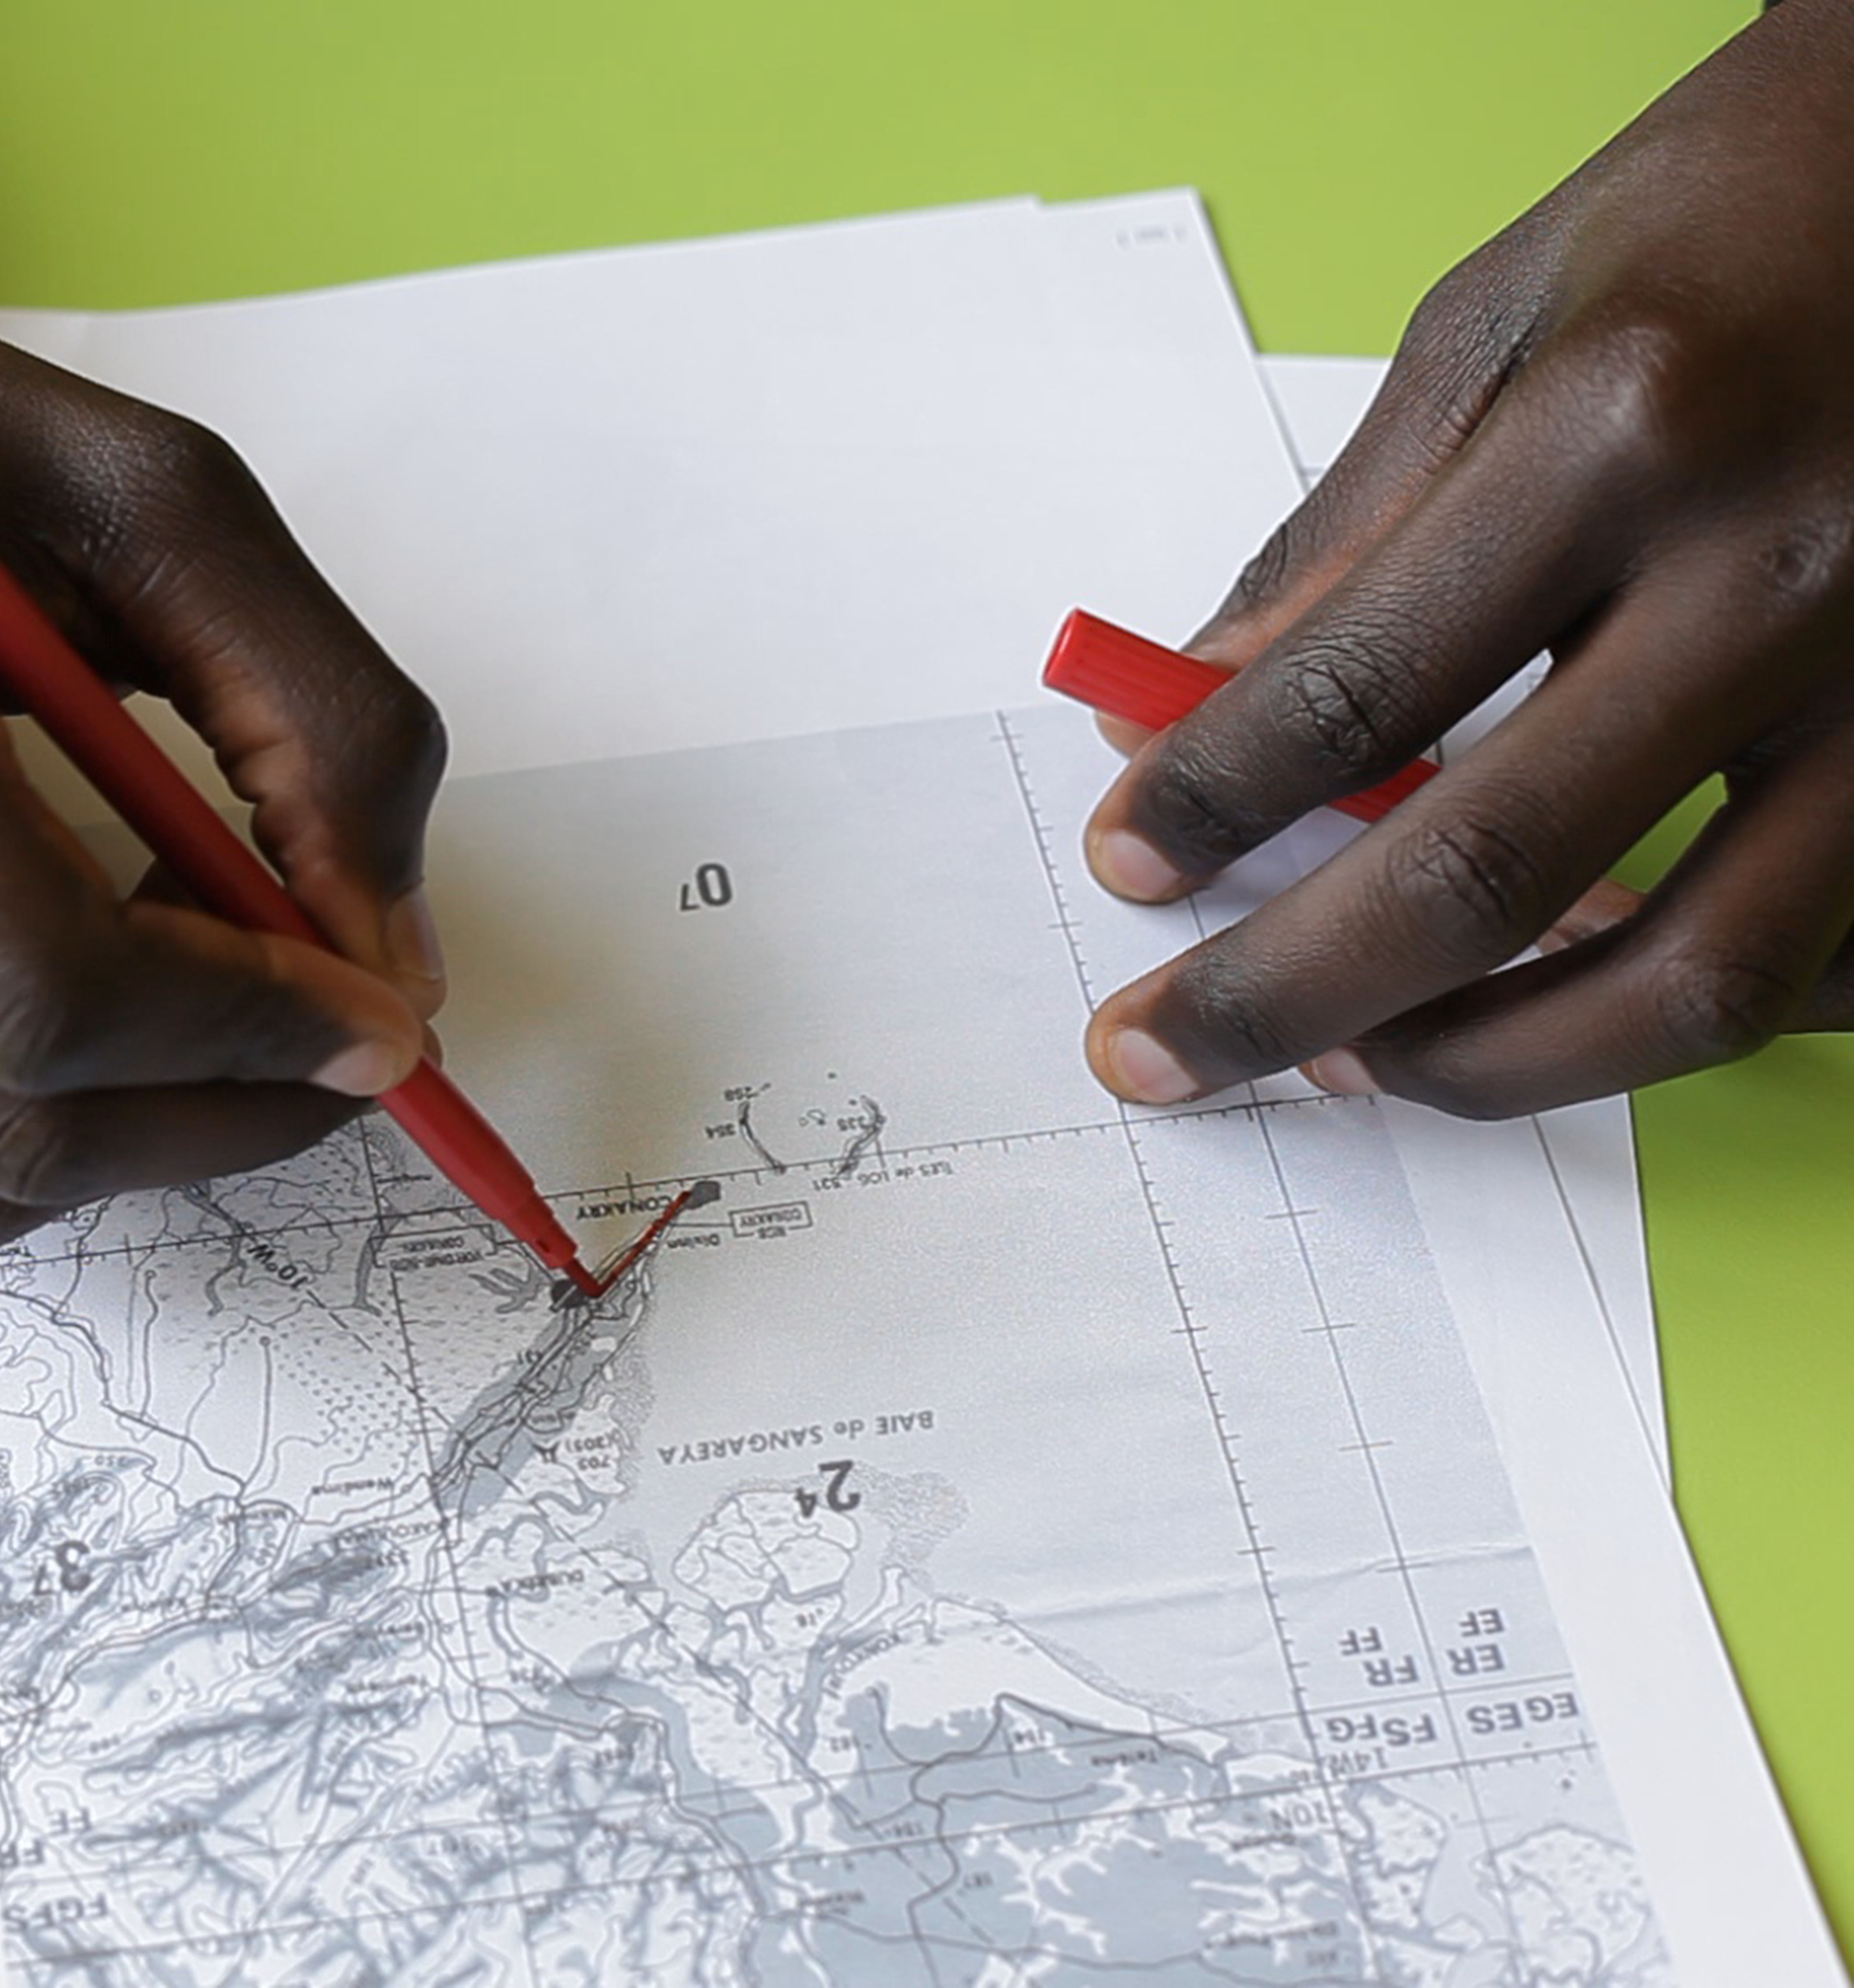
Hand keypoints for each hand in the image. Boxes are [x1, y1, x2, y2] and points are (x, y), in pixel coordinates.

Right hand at [0, 4, 445, 1238]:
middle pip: (3, 1120)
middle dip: (214, 1115)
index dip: (246, 1034)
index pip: (49, 986)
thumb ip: (317, 716)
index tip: (384, 1020)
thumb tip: (391, 965)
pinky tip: (54, 976)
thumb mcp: (151, 491)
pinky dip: (7, 1097)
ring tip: (205, 1008)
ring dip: (125, 1129)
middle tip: (333, 1054)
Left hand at [1078, 0, 1853, 1116]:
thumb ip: (1349, 541)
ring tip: (1356, 1068)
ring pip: (1698, 980)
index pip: (1354, 692)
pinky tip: (1575, 1004)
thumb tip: (1193, 713)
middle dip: (1291, 995)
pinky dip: (1690, 1008)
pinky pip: (1834, 960)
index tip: (1126, 863)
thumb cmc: (1743, 207)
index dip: (1210, 803)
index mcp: (1628, 434)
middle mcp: (1784, 572)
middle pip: (1492, 873)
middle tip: (1162, 1051)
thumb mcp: (1504, 323)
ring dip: (1494, 1061)